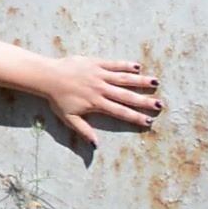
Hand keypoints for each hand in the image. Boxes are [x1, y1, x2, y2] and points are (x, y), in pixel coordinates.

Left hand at [43, 56, 160, 146]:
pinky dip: (126, 65)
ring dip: (140, 81)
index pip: (120, 112)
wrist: (48, 76)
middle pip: (126, 96)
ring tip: (155, 83)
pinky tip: (138, 67)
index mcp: (96, 103)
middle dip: (144, 101)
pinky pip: (114, 64)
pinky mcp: (96, 63)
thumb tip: (96, 145)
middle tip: (159, 105)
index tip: (148, 121)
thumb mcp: (69, 118)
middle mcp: (101, 89)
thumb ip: (84, 131)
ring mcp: (99, 75)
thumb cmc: (57, 99)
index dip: (135, 117)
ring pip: (124, 78)